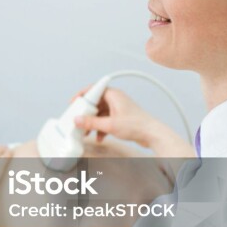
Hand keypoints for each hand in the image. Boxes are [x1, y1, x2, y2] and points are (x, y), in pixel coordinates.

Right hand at [72, 88, 192, 156]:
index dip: (81, 96)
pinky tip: (99, 136)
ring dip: (92, 122)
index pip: (93, 89)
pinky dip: (100, 127)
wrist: (152, 135)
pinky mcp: (120, 118)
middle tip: (78, 120)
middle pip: (94, 102)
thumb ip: (91, 123)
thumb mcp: (110, 125)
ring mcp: (118, 108)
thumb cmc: (138, 125)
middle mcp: (115, 99)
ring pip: (99, 112)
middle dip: (86, 113)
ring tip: (86, 131)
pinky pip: (105, 119)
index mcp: (113, 95)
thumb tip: (77, 120)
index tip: (73, 103)